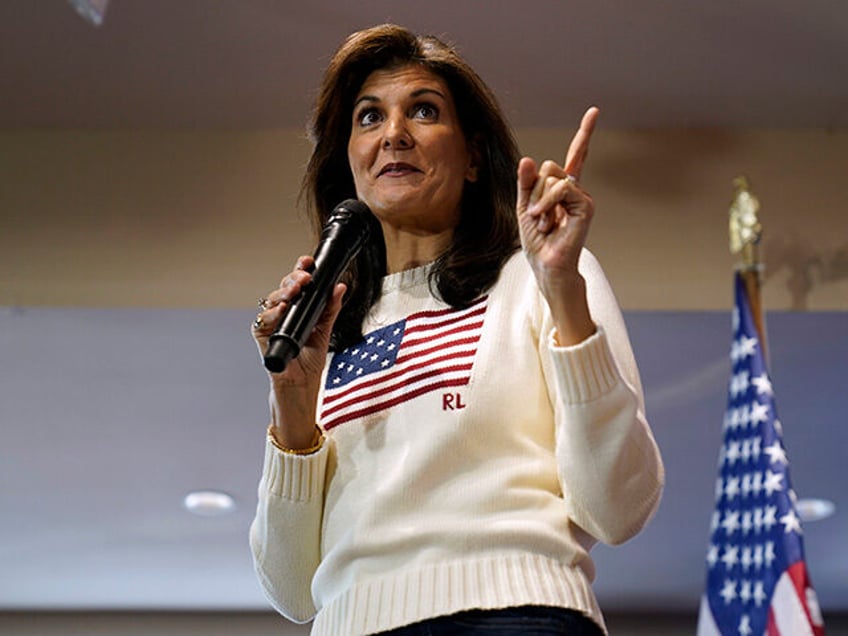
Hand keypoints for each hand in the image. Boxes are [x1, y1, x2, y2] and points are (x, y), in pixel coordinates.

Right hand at [251, 255, 344, 445]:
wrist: (301, 386)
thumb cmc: (309, 362)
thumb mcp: (325, 331)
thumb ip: (331, 309)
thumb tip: (340, 287)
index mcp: (297, 309)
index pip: (297, 285)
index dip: (300, 271)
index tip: (308, 262)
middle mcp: (282, 313)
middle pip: (283, 288)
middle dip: (293, 279)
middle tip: (304, 277)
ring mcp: (271, 323)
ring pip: (272, 300)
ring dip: (284, 293)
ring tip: (296, 289)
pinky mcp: (262, 336)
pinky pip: (263, 320)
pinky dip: (273, 314)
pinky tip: (282, 308)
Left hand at [516, 107, 598, 344]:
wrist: (547, 265)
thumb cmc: (537, 241)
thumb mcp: (524, 206)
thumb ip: (526, 183)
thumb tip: (528, 159)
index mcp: (562, 189)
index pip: (575, 156)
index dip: (585, 134)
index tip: (595, 112)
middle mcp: (575, 190)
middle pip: (549, 167)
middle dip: (534, 190)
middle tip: (537, 216)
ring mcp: (582, 197)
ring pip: (552, 177)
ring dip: (539, 201)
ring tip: (542, 223)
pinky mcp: (587, 206)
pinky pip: (562, 188)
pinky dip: (548, 203)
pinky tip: (547, 221)